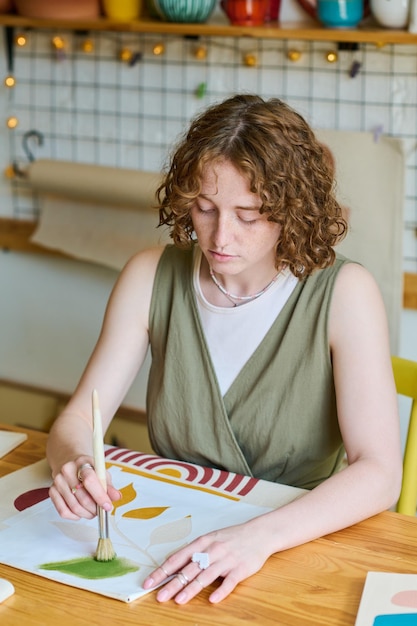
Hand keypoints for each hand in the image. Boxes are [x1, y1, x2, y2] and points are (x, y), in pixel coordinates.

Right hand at [49, 457, 120, 519]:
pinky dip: (75, 516)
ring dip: (87, 514)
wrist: (69, 461)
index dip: (100, 496)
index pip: (90, 480)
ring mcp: (58, 481)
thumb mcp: (101, 472)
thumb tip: (116, 497)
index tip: (107, 506)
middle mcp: (67, 471)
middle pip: (82, 498)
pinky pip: (63, 511)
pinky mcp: (52, 491)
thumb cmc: (88, 468)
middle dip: (95, 509)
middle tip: (101, 511)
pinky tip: (81, 512)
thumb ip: (109, 486)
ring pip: (74, 507)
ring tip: (93, 511)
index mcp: (82, 462)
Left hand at [142, 520, 270, 603]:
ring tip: (179, 600)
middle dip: (173, 583)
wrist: (259, 533)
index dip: (163, 571)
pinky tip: (212, 600)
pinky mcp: (240, 569)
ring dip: (191, 589)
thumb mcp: (211, 539)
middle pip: (189, 569)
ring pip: (206, 576)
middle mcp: (212, 550)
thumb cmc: (232, 537)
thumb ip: (194, 552)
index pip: (178, 558)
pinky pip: (229, 582)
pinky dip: (221, 591)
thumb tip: (173, 564)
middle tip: (159, 596)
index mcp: (203, 542)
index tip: (149, 582)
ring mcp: (226, 560)